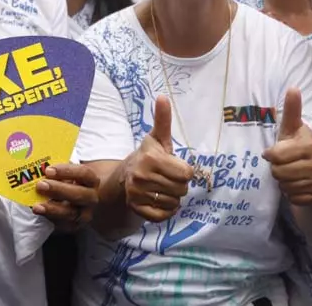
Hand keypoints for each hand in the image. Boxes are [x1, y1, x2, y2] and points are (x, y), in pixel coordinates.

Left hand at [33, 163, 100, 230]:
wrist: (83, 199)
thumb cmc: (73, 181)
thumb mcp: (70, 173)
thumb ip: (59, 171)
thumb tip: (40, 168)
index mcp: (92, 180)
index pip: (83, 173)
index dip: (66, 171)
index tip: (48, 170)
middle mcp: (91, 198)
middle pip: (78, 194)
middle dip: (58, 189)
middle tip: (40, 185)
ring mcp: (85, 213)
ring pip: (71, 213)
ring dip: (52, 209)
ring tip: (37, 206)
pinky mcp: (76, 225)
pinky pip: (64, 225)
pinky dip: (51, 219)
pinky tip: (41, 214)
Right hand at [121, 96, 193, 222]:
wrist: (124, 176)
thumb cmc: (148, 156)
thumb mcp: (157, 138)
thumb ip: (162, 119)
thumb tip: (163, 96)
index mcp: (151, 158)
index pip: (187, 174)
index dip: (184, 171)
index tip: (174, 167)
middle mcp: (142, 176)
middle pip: (182, 189)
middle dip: (179, 185)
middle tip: (167, 178)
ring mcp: (137, 193)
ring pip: (174, 203)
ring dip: (173, 198)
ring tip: (162, 188)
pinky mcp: (136, 208)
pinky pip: (164, 216)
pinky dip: (167, 211)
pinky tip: (160, 200)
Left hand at [263, 88, 311, 205]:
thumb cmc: (303, 150)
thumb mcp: (296, 131)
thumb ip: (292, 111)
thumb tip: (293, 87)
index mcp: (309, 146)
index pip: (276, 155)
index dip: (271, 155)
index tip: (274, 153)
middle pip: (277, 172)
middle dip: (277, 170)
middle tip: (285, 165)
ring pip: (284, 186)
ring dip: (284, 182)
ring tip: (292, 175)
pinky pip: (292, 197)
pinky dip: (291, 194)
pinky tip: (299, 187)